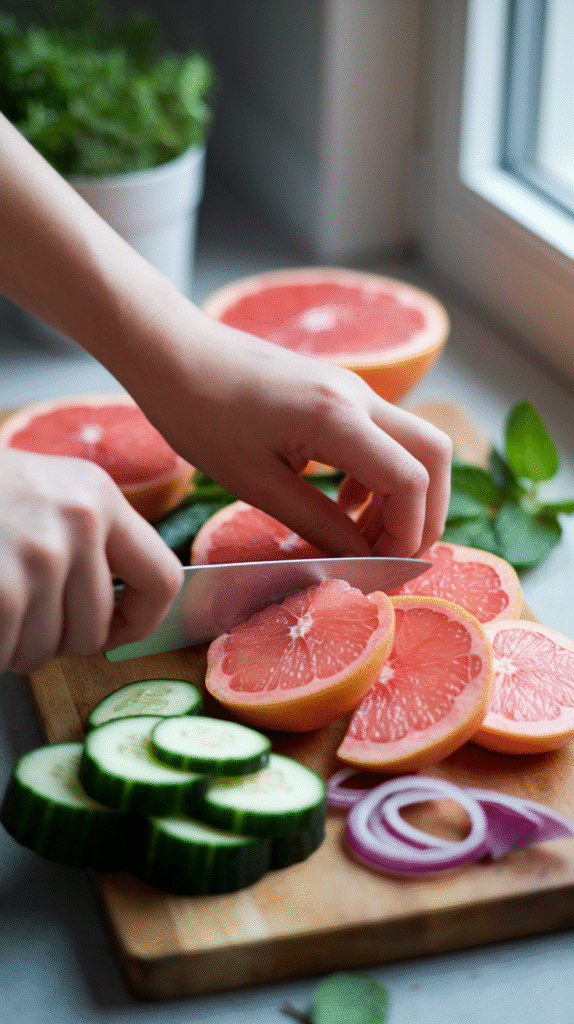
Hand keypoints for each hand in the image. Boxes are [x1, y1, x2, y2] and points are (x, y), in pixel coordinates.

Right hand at [0, 447, 182, 673]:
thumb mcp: (49, 494)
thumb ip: (91, 541)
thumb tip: (124, 615)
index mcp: (100, 497)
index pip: (162, 578)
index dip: (142, 620)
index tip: (115, 628)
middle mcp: (79, 522)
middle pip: (96, 628)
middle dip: (59, 641)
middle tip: (27, 622)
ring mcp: (39, 553)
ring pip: (49, 648)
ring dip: (19, 648)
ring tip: (0, 612)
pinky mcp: (3, 584)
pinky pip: (10, 649)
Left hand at [120, 308, 452, 559]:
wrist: (176, 355)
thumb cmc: (201, 416)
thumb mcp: (256, 484)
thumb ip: (317, 523)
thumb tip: (360, 559)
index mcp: (337, 418)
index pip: (410, 480)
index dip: (408, 532)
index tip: (382, 567)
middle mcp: (358, 397)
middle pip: (434, 454)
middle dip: (426, 512)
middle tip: (394, 555)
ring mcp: (352, 390)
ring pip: (413, 444)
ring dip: (403, 495)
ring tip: (363, 537)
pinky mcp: (338, 392)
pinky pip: (383, 436)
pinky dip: (380, 475)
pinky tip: (343, 503)